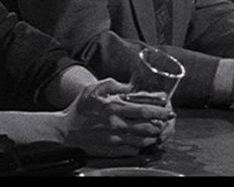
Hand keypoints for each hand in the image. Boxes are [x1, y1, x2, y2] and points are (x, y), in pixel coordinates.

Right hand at [59, 78, 175, 157]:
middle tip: (165, 121)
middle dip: (160, 124)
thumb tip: (130, 86)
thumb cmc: (80, 108)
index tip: (168, 110)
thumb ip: (113, 84)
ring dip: (153, 136)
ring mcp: (115, 140)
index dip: (159, 111)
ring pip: (142, 141)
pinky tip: (142, 140)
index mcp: (114, 109)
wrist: (65, 129)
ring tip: (156, 130)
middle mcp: (116, 125)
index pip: (143, 111)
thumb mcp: (94, 89)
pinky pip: (133, 150)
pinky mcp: (112, 150)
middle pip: (147, 127)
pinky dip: (141, 146)